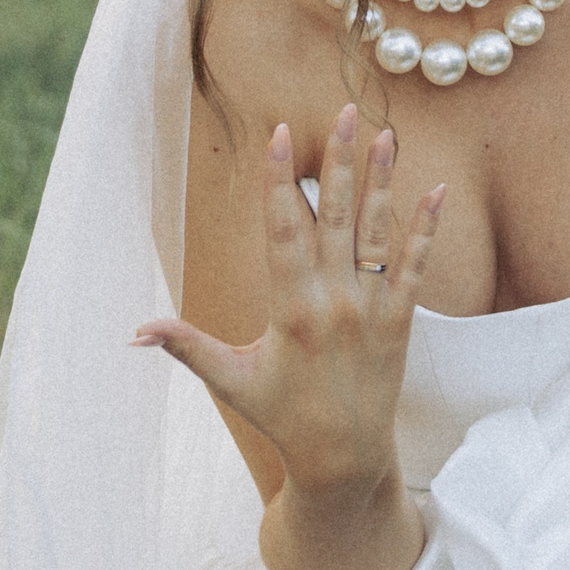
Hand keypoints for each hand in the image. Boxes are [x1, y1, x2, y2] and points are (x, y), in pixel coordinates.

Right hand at [136, 106, 442, 499]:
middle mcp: (335, 301)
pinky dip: (425, 228)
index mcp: (291, 309)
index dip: (281, 179)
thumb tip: (134, 333)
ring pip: (376, 232)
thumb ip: (185, 346)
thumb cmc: (280, 417)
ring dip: (382, 181)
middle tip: (342, 111)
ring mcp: (372, 309)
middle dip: (338, 161)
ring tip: (385, 134)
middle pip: (335, 217)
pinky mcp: (401, 321)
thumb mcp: (229, 380)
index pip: (283, 229)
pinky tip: (435, 191)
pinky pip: (415, 266)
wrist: (343, 458)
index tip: (281, 134)